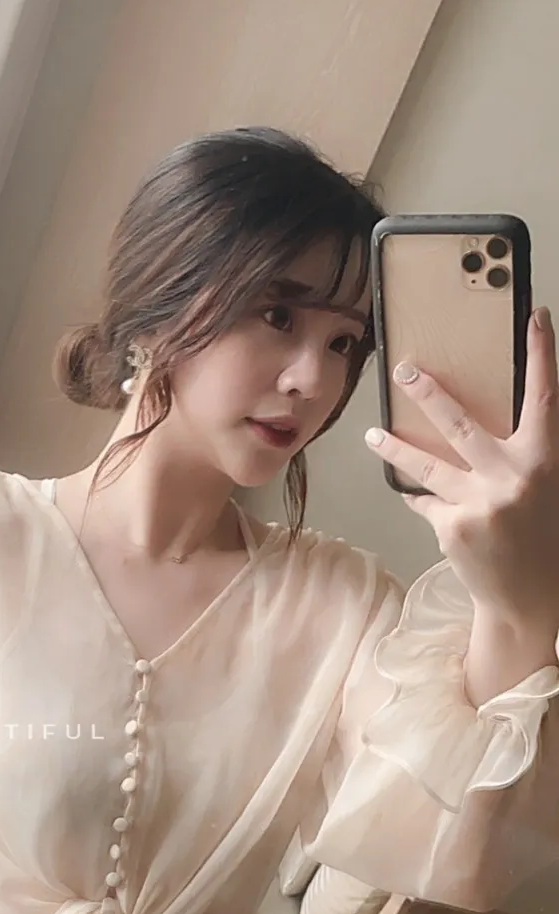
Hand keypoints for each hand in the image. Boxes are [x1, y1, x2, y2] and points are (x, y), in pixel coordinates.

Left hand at [364, 308, 558, 639]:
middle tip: (404, 369)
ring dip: (395, 448)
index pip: (544, 396)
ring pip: (426, 465)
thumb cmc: (539, 536)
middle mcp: (511, 478)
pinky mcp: (452, 528)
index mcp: (542, 461)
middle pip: (461, 423)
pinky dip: (423, 499)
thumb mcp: (542, 487)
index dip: (541, 355)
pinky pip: (427, 502)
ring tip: (372, 435)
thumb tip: (485, 422)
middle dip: (428, 393)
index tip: (535, 317)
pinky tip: (422, 500)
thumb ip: (521, 454)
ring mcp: (479, 504)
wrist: (528, 596)